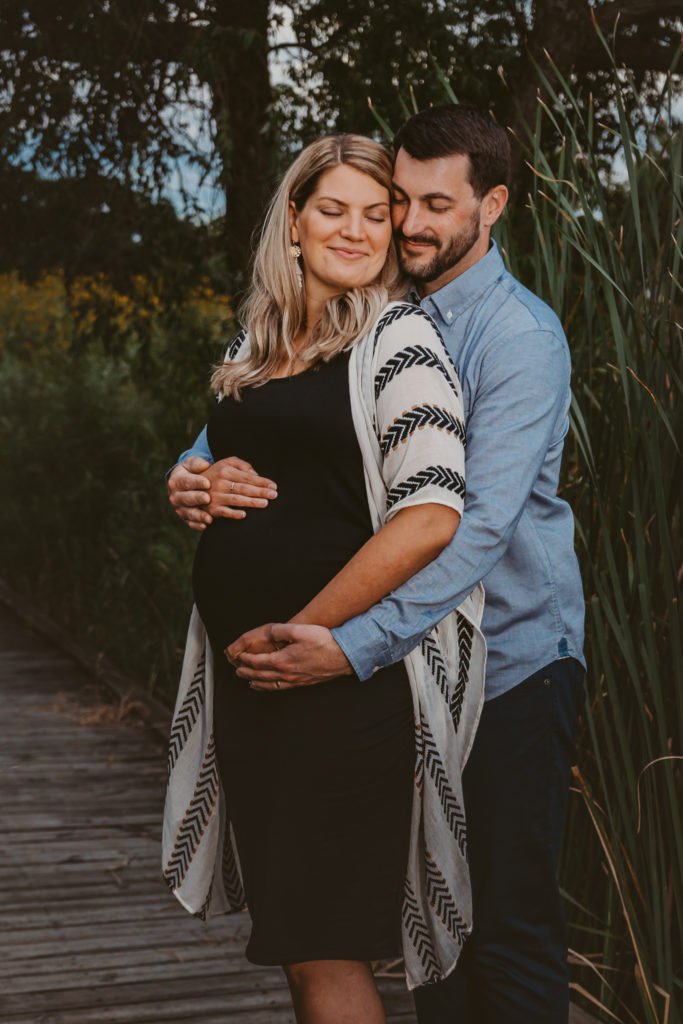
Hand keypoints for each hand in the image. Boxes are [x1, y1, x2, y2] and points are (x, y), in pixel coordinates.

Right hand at [167, 456, 212, 530]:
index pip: (186, 482)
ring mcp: (179, 508)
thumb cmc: (190, 472)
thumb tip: (204, 465)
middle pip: (186, 498)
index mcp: (176, 481)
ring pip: (188, 513)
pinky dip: (196, 525)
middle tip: (208, 498)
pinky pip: (190, 523)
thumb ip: (196, 463)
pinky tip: (205, 526)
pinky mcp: (184, 518)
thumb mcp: (190, 464)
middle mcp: (175, 496)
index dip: (197, 482)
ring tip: (209, 518)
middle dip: (197, 499)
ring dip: (198, 516)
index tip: (208, 483)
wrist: (181, 486)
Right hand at [204, 458, 277, 520]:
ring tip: (265, 503)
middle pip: (244, 488)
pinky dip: (233, 514)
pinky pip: (224, 512)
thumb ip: (241, 465)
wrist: (192, 485)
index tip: (274, 485)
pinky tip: (244, 515)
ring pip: (236, 500)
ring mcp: (215, 497)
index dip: (262, 481)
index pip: (247, 477)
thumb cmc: (215, 473)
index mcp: (224, 470)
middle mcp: (220, 483)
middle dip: (260, 492)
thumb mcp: (226, 463)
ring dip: (251, 502)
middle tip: (274, 495)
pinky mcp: (212, 509)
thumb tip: (255, 474)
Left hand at [226, 623, 351, 691]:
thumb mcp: (300, 630)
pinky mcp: (303, 682)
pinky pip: (281, 687)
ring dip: (257, 682)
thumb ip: (281, 630)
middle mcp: (287, 673)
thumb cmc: (324, 642)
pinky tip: (269, 686)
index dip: (246, 659)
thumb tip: (270, 632)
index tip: (239, 657)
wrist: (343, 656)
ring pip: (270, 684)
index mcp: (283, 660)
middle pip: (261, 675)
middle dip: (247, 672)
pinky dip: (270, 687)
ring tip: (248, 681)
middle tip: (237, 670)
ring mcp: (295, 680)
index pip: (258, 662)